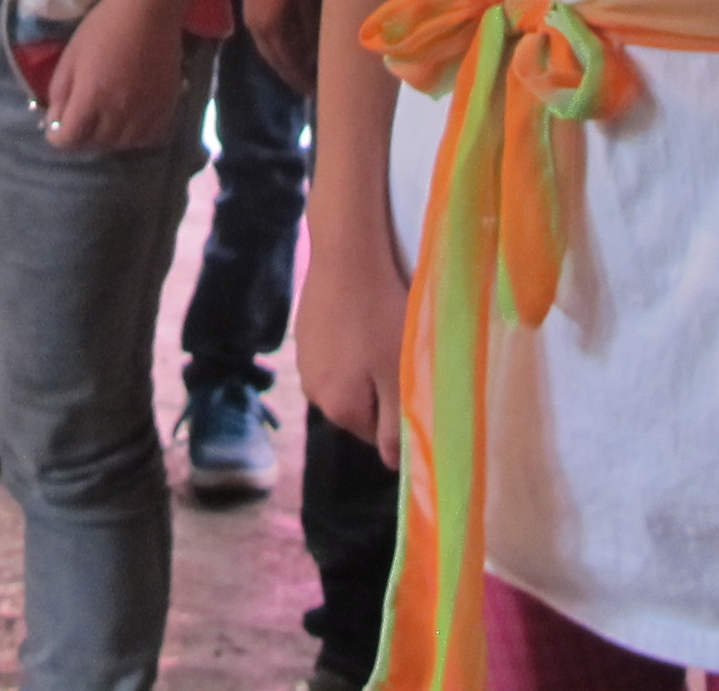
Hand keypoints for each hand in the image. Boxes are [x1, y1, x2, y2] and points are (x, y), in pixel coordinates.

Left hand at [38, 0, 185, 154]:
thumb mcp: (71, 55)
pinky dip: (136, 136)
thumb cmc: (104, 26)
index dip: (58, 136)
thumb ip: (60, 92)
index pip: (68, 139)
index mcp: (90, 98)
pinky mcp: (166, 107)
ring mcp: (145, 112)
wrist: (149, 10)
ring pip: (122, 145)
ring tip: (105, 122)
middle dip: (82, 137)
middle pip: (95, 144)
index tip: (57, 127)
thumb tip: (56, 120)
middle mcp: (118, 112)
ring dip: (109, 138)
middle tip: (80, 122)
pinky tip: (130, 121)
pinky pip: (149, 137)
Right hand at [243, 0, 320, 96]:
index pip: (290, 64)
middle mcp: (258, 31)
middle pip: (278, 63)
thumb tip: (316, 57)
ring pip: (270, 55)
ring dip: (285, 67)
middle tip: (311, 91)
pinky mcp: (250, 13)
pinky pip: (265, 43)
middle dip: (294, 78)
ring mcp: (251, 22)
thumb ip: (310, 29)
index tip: (318, 92)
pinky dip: (277, 53)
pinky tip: (286, 54)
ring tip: (300, 76)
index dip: (304, 79)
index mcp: (272, 29)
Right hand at [295, 208, 412, 467]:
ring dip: (365, 366)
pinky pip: (334, 352)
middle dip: (381, 391)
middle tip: (402, 355)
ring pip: (346, 379)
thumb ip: (398, 423)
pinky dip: (350, 342)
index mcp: (339, 409)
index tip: (414, 384)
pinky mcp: (304, 330)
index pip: (376, 437)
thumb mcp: (400, 372)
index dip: (399, 415)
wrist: (346, 251)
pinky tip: (363, 316)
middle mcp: (313, 392)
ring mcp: (304, 360)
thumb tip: (395, 467)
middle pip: (358, 408)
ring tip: (383, 332)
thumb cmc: (381, 314)